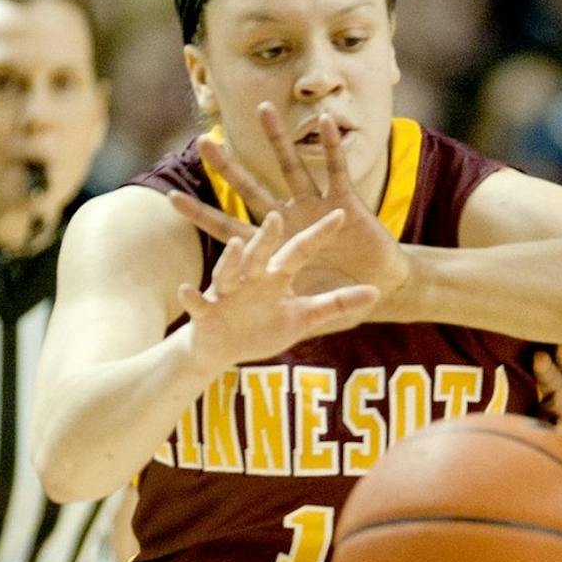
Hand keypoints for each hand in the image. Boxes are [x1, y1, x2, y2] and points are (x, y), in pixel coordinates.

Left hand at [165, 105, 407, 308]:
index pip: (230, 229)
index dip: (203, 215)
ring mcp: (315, 209)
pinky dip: (334, 147)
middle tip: (205, 142)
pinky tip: (326, 122)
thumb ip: (272, 317)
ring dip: (279, 141)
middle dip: (229, 168)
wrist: (380, 289)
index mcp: (275, 248)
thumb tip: (235, 337)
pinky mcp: (345, 204)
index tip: (172, 197)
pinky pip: (338, 171)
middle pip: (252, 190)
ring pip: (292, 169)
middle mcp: (289, 221)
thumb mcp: (305, 314)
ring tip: (263, 110)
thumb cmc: (339, 296)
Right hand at [176, 205, 379, 371]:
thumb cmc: (263, 327)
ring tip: (235, 245)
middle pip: (261, 250)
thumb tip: (376, 293)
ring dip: (231, 260)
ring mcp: (227, 291)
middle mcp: (251, 276)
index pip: (301, 250)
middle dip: (267, 234)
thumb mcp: (304, 318)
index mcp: (276, 274)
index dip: (319, 236)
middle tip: (277, 216)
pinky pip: (198, 302)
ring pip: (229, 271)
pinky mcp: (206, 310)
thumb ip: (337, 304)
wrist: (223, 347)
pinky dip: (192, 298)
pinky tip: (185, 291)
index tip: (341, 215)